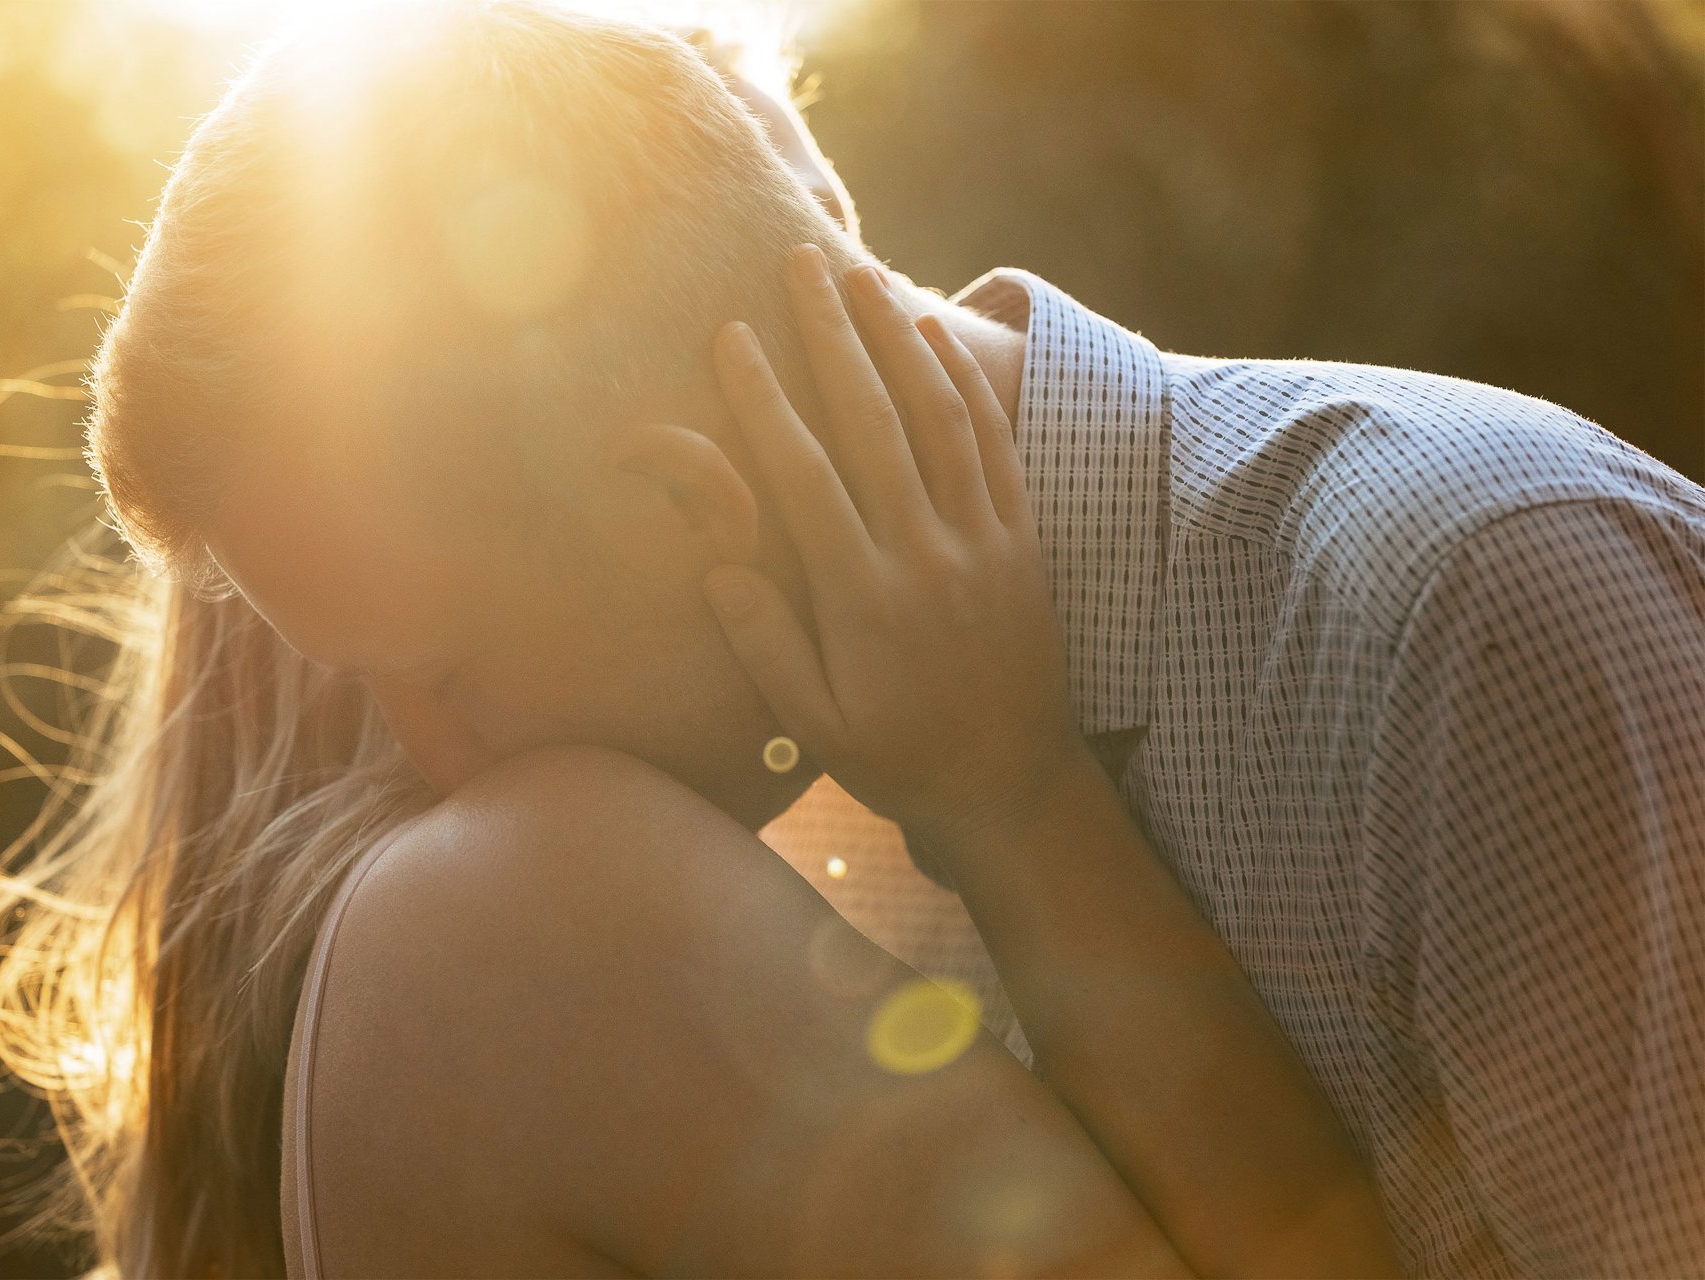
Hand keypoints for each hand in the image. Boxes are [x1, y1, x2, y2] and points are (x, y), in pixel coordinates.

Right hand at [704, 245, 1091, 852]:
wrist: (1012, 784)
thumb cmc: (901, 759)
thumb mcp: (819, 728)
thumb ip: (767, 649)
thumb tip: (719, 570)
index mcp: (863, 599)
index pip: (804, 478)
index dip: (765, 401)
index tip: (732, 340)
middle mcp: (925, 555)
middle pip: (874, 424)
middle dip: (833, 339)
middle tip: (802, 268)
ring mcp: (981, 542)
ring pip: (940, 420)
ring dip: (900, 343)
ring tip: (865, 282)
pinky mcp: (1021, 542)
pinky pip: (995, 448)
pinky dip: (967, 387)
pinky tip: (938, 341)